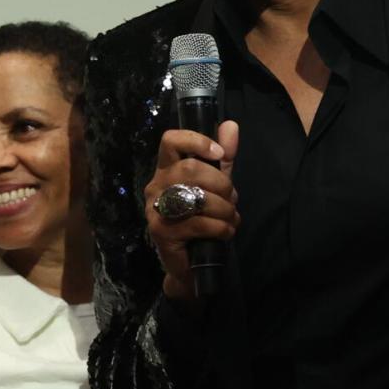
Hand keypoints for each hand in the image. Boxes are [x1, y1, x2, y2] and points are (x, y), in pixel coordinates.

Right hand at [145, 120, 239, 300]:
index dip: (196, 140)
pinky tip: (226, 232)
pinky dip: (222, 227)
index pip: (170, 140)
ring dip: (225, 209)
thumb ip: (224, 157)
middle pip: (190, 168)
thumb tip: (231, 125)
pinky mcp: (161, 232)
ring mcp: (155, 209)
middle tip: (232, 199)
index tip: (220, 154)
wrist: (191, 263)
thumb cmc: (202, 218)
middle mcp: (156, 185)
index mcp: (166, 169)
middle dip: (222, 184)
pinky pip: (200, 222)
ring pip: (198, 197)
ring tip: (231, 218)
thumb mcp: (216, 184)